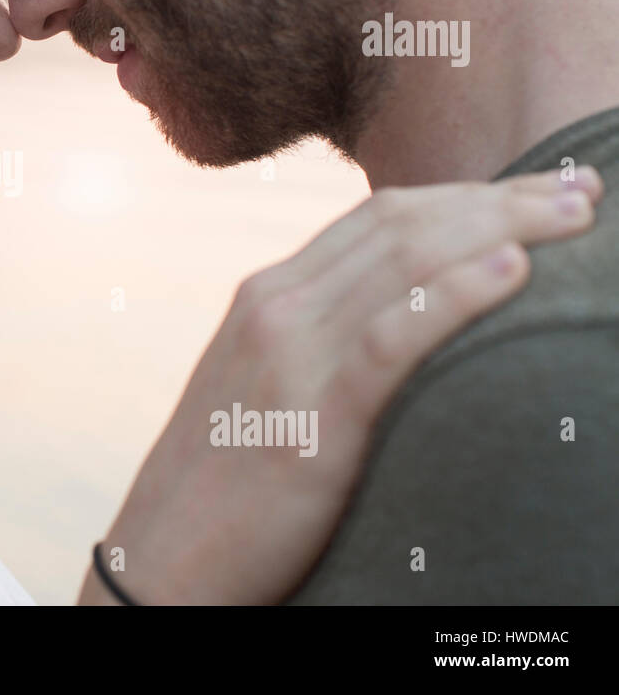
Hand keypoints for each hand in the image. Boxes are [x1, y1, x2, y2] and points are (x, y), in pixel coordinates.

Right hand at [92, 166, 603, 603]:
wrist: (164, 552)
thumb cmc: (225, 476)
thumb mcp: (262, 383)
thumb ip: (317, 338)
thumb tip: (401, 318)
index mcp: (266, 295)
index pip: (377, 218)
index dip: (464, 196)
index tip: (534, 192)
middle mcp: (274, 306)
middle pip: (401, 225)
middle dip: (500, 200)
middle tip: (581, 189)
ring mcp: (287, 354)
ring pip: (405, 263)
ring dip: (502, 229)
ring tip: (575, 217)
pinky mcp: (309, 416)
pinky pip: (390, 339)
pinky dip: (455, 297)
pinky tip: (512, 272)